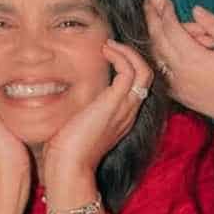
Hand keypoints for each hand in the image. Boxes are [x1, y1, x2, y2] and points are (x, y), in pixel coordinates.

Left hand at [40, 41, 153, 189]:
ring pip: (143, 70)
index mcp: (122, 116)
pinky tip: (104, 52)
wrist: (69, 167)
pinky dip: (120, 56)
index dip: (128, 65)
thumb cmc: (67, 149)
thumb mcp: (80, 121)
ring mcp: (124, 108)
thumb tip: (67, 89)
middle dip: (131, 55)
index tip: (108, 53)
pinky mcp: (115, 103)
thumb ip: (83, 106)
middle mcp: (129, 111)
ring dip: (127, 52)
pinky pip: (129, 71)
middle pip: (146, 75)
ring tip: (108, 46)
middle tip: (110, 46)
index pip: (138, 84)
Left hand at [145, 0, 213, 121]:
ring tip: (165, 23)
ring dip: (157, 37)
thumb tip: (195, 10)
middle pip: (158, 40)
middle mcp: (180, 72)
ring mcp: (177, 85)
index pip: (172, 29)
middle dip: (153, 19)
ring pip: (157, 55)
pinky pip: (162, 70)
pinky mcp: (178, 94)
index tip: (167, 0)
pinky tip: (170, 46)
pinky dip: (162, 55)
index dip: (167, 12)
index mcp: (194, 58)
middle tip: (151, 2)